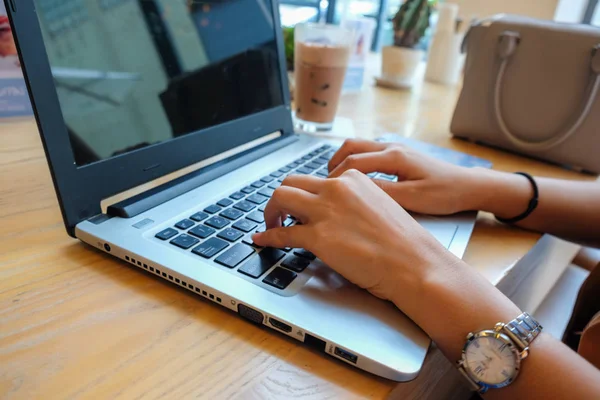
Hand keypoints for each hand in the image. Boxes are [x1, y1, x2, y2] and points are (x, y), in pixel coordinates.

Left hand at [252, 170, 458, 306]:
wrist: (414, 264)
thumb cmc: (404, 243)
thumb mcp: (380, 206)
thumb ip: (354, 203)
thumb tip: (334, 212)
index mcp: (353, 179)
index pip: (316, 179)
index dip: (305, 194)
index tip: (301, 206)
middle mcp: (337, 189)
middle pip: (291, 182)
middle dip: (281, 198)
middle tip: (280, 213)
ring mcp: (326, 211)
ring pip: (281, 197)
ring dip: (271, 211)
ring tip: (271, 224)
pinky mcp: (318, 237)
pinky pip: (282, 233)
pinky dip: (268, 237)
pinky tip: (262, 240)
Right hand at [327, 139, 484, 214]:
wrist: (467, 186)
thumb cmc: (444, 193)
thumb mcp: (412, 198)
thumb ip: (382, 192)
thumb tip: (353, 190)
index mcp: (394, 157)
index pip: (353, 162)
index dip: (335, 177)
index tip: (323, 191)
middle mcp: (392, 148)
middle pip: (351, 146)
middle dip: (333, 162)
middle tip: (323, 182)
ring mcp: (396, 149)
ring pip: (360, 146)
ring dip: (343, 160)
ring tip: (334, 179)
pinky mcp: (399, 155)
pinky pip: (370, 152)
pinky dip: (355, 161)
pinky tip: (355, 178)